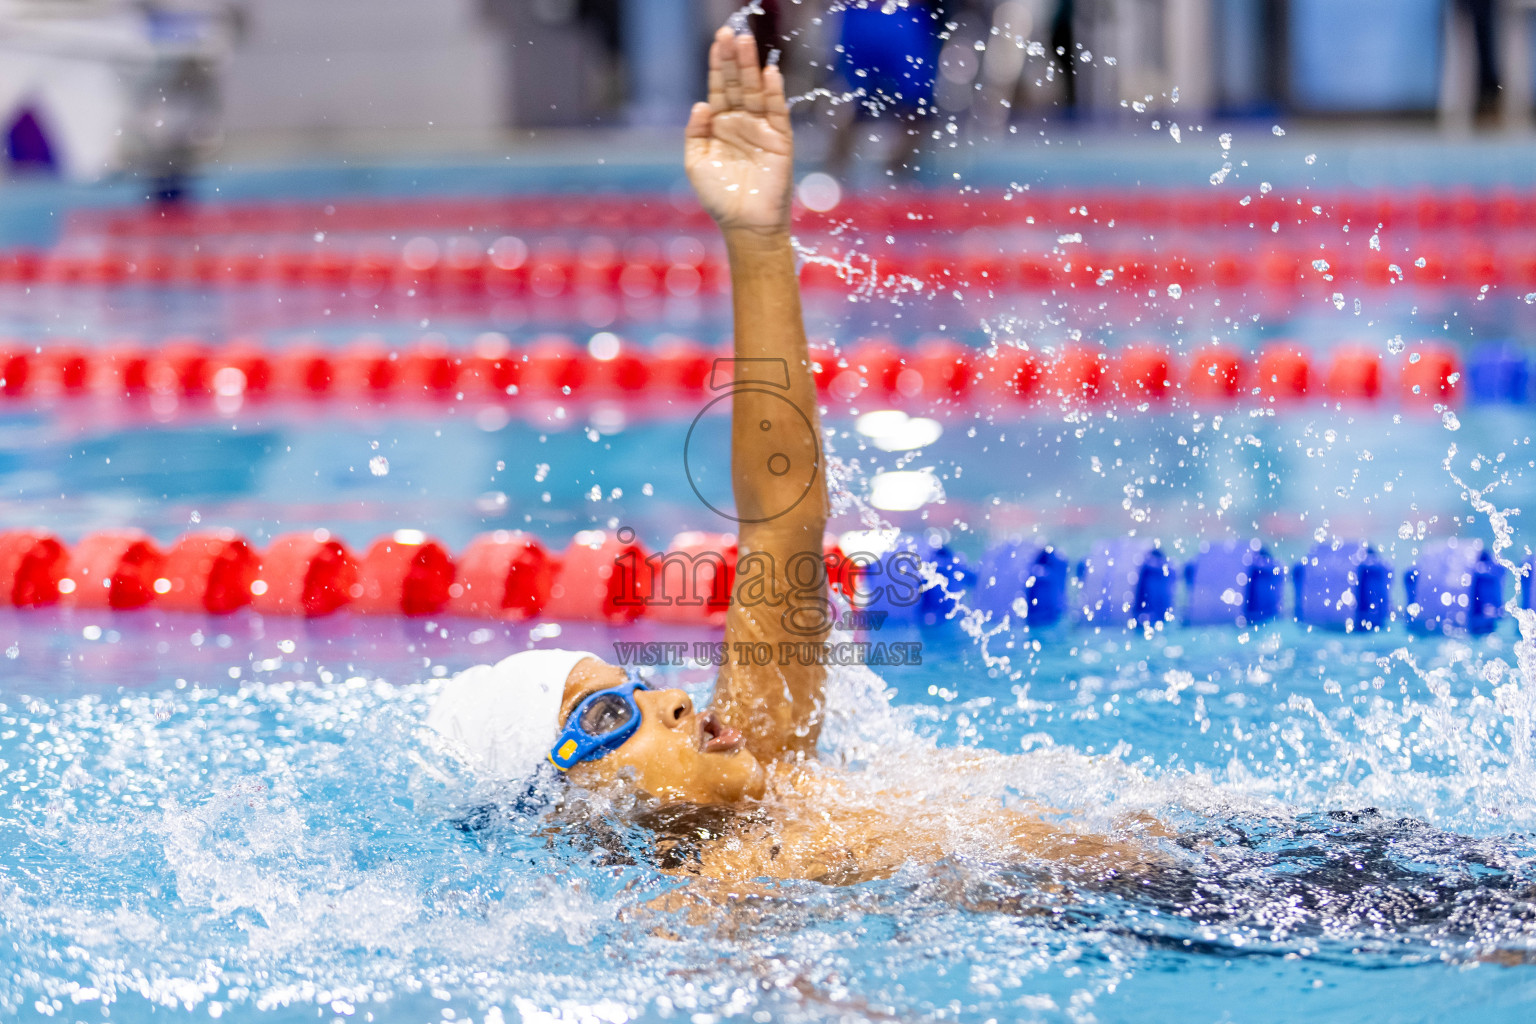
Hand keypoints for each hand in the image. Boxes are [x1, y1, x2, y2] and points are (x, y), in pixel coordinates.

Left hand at [686, 26, 793, 240]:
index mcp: (720, 125)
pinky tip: (768, 73)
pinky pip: (776, 112)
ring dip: (751, 67)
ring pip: (755, 91)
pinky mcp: (780, 141)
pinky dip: (773, 93)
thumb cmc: (720, 197)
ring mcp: (761, 130)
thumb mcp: (697, 163)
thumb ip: (696, 132)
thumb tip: (701, 103)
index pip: (719, 88)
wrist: (746, 224)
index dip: (718, 64)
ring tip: (746, 41)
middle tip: (730, 31)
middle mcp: (741, 122)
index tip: (717, 40)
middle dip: (733, 58)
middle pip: (737, 83)